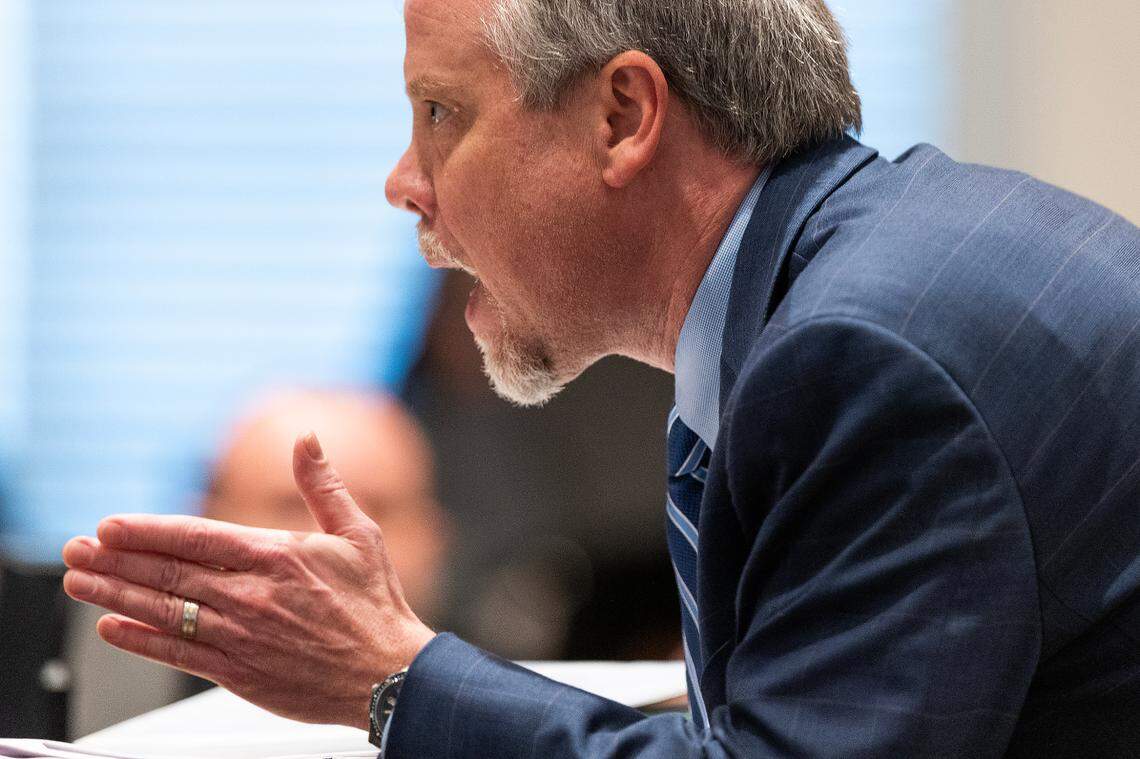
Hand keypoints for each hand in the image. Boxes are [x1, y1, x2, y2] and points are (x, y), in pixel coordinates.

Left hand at [61, 432, 435, 729]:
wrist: (388, 675)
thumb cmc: (376, 605)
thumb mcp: (359, 533)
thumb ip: (323, 485)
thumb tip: (307, 439)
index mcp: (277, 557)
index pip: (196, 538)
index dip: (147, 532)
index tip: (110, 525)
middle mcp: (251, 596)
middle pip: (168, 574)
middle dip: (114, 560)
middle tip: (76, 550)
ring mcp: (241, 636)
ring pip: (164, 612)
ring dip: (114, 596)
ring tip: (78, 583)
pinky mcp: (238, 673)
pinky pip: (177, 654)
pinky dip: (140, 640)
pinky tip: (112, 628)